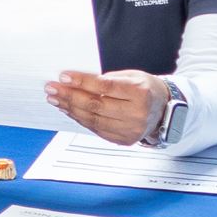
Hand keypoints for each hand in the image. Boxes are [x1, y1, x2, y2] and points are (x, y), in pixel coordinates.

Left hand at [49, 70, 169, 144]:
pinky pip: (95, 129)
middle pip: (95, 105)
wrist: (164, 110)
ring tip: (55, 99)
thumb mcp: (131, 76)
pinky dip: (79, 119)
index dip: (82, 81)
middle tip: (52, 89)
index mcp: (140, 93)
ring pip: (92, 119)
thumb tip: (76, 81)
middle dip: (69, 96)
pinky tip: (68, 110)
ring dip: (70, 108)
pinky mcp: (124, 140)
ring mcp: (130, 129)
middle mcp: (137, 114)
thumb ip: (107, 79)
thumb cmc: (145, 89)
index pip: (105, 86)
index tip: (63, 77)